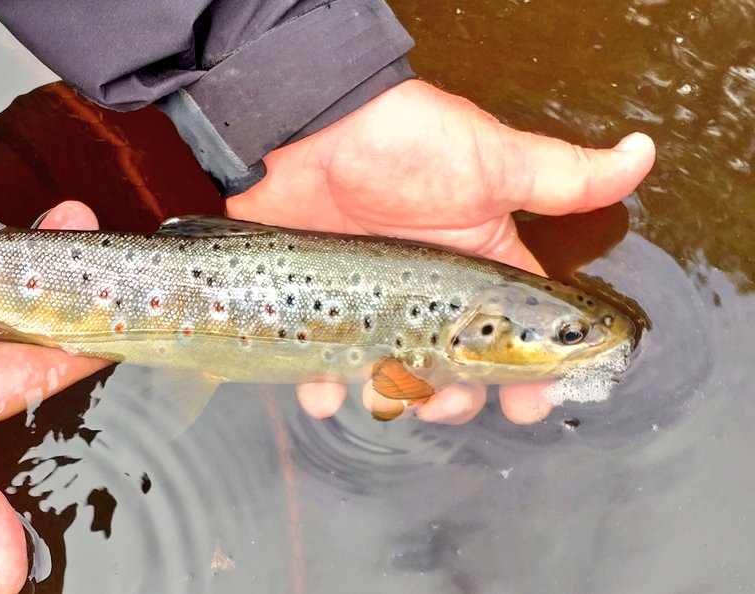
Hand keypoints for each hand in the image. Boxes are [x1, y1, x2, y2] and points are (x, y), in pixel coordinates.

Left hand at [228, 79, 655, 424]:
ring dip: (390, 398)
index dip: (528, 374)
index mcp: (478, 264)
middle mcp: (429, 289)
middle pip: (453, 366)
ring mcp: (374, 298)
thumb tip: (641, 155)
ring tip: (380, 394)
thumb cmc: (406, 142)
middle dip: (454, 398)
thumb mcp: (492, 162)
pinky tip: (321, 390)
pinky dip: (321, 385)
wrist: (312, 126)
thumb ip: (561, 177)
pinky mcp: (322, 300)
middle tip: (442, 402)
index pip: (515, 329)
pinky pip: (323, 360)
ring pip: (390, 373)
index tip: (530, 406)